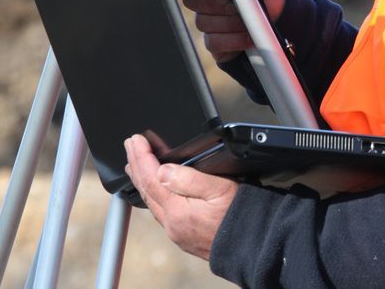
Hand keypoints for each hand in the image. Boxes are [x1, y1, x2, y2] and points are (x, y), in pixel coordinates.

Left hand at [124, 134, 237, 259]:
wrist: (255, 245)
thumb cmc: (241, 215)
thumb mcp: (219, 188)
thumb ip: (189, 179)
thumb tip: (162, 170)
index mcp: (179, 211)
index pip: (151, 178)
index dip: (141, 156)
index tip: (135, 140)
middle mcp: (173, 224)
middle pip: (146, 191)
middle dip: (136, 166)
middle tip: (130, 147)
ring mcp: (178, 232)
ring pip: (152, 203)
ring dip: (143, 181)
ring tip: (136, 166)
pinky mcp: (185, 236)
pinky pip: (161, 213)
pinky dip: (154, 195)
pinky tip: (156, 191)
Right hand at [181, 0, 285, 62]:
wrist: (283, 21)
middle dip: (216, 4)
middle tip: (237, 7)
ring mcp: (209, 21)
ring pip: (204, 22)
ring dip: (229, 24)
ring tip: (248, 23)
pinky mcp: (216, 42)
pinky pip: (213, 42)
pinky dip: (232, 40)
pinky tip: (247, 37)